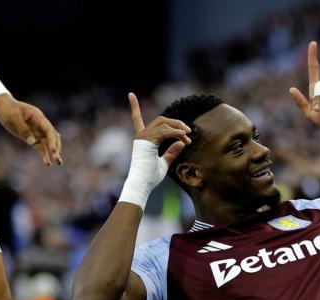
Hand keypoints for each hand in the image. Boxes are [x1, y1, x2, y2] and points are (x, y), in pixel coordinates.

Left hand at [0, 95, 61, 165]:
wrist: (2, 106)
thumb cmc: (7, 109)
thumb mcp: (12, 117)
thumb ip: (23, 129)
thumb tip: (32, 142)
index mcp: (37, 116)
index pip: (49, 130)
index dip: (53, 141)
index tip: (54, 151)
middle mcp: (40, 124)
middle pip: (52, 137)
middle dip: (55, 147)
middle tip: (56, 159)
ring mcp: (37, 131)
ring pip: (48, 142)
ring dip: (54, 152)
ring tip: (58, 163)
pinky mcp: (32, 137)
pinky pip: (40, 146)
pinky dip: (44, 154)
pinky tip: (47, 163)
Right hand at [119, 92, 190, 208]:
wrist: (142, 184)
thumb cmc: (150, 177)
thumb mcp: (164, 163)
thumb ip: (172, 152)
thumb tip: (182, 142)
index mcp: (143, 140)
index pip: (136, 119)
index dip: (134, 106)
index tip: (130, 94)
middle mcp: (141, 135)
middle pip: (160, 120)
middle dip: (176, 123)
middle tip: (188, 132)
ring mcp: (143, 137)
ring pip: (163, 123)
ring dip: (178, 127)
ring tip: (188, 134)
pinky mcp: (147, 141)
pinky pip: (165, 131)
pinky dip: (175, 132)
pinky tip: (183, 136)